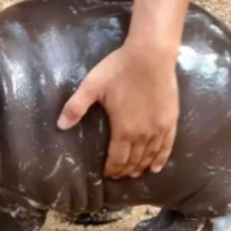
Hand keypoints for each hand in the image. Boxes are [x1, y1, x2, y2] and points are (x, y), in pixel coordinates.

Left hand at [56, 41, 179, 178]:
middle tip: (119, 175)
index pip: (118, 159)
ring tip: (135, 173)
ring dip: (141, 167)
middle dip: (125, 170)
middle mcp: (143, 135)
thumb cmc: (120, 69)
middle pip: (134, 160)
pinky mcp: (171, 120)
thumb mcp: (92, 86)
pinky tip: (157, 167)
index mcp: (123, 130)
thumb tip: (60, 126)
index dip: (112, 169)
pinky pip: (167, 146)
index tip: (107, 173)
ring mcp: (159, 129)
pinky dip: (161, 159)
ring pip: (150, 156)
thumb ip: (76, 107)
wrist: (151, 55)